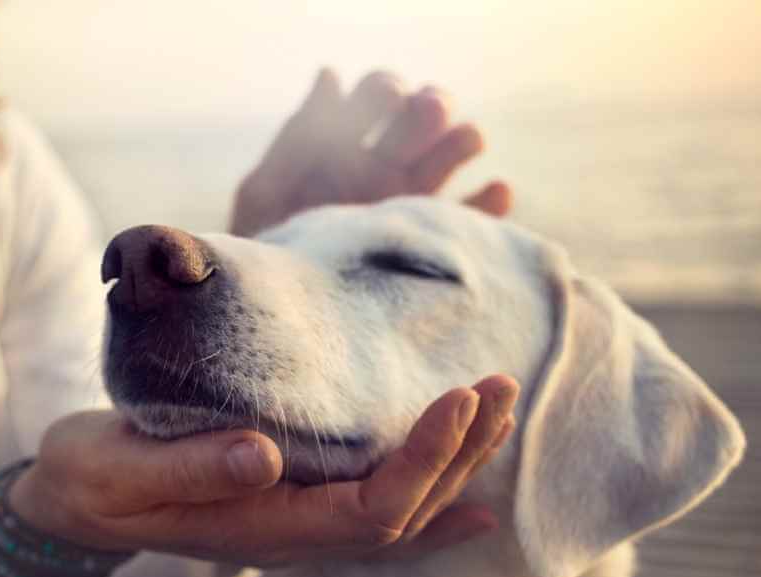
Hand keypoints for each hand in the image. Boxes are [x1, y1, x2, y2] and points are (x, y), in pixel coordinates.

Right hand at [8, 375, 519, 567]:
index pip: (369, 510)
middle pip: (403, 512)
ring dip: (455, 465)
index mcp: (260, 528)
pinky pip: (376, 514)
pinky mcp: (290, 501)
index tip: (459, 398)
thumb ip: (189, 468)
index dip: (423, 460)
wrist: (72, 502)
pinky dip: (430, 503)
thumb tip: (263, 454)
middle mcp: (292, 535)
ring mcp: (295, 524)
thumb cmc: (91, 480)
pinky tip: (472, 501)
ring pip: (399, 512)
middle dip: (459, 452)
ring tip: (498, 411)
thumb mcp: (119, 470)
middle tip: (500, 385)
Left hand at [230, 69, 511, 236]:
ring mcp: (412, 204)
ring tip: (468, 140)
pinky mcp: (433, 245)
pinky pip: (474, 220)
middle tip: (428, 112)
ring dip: (463, 140)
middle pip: (423, 118)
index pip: (379, 95)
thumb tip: (331, 73)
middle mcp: (385, 168)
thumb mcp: (266, 193)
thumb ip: (298, 138)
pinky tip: (496, 191)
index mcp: (345, 146)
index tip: (387, 99)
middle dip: (430, 106)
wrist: (283, 319)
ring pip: (451, 157)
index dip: (386, 90)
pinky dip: (490, 203)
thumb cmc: (265, 254)